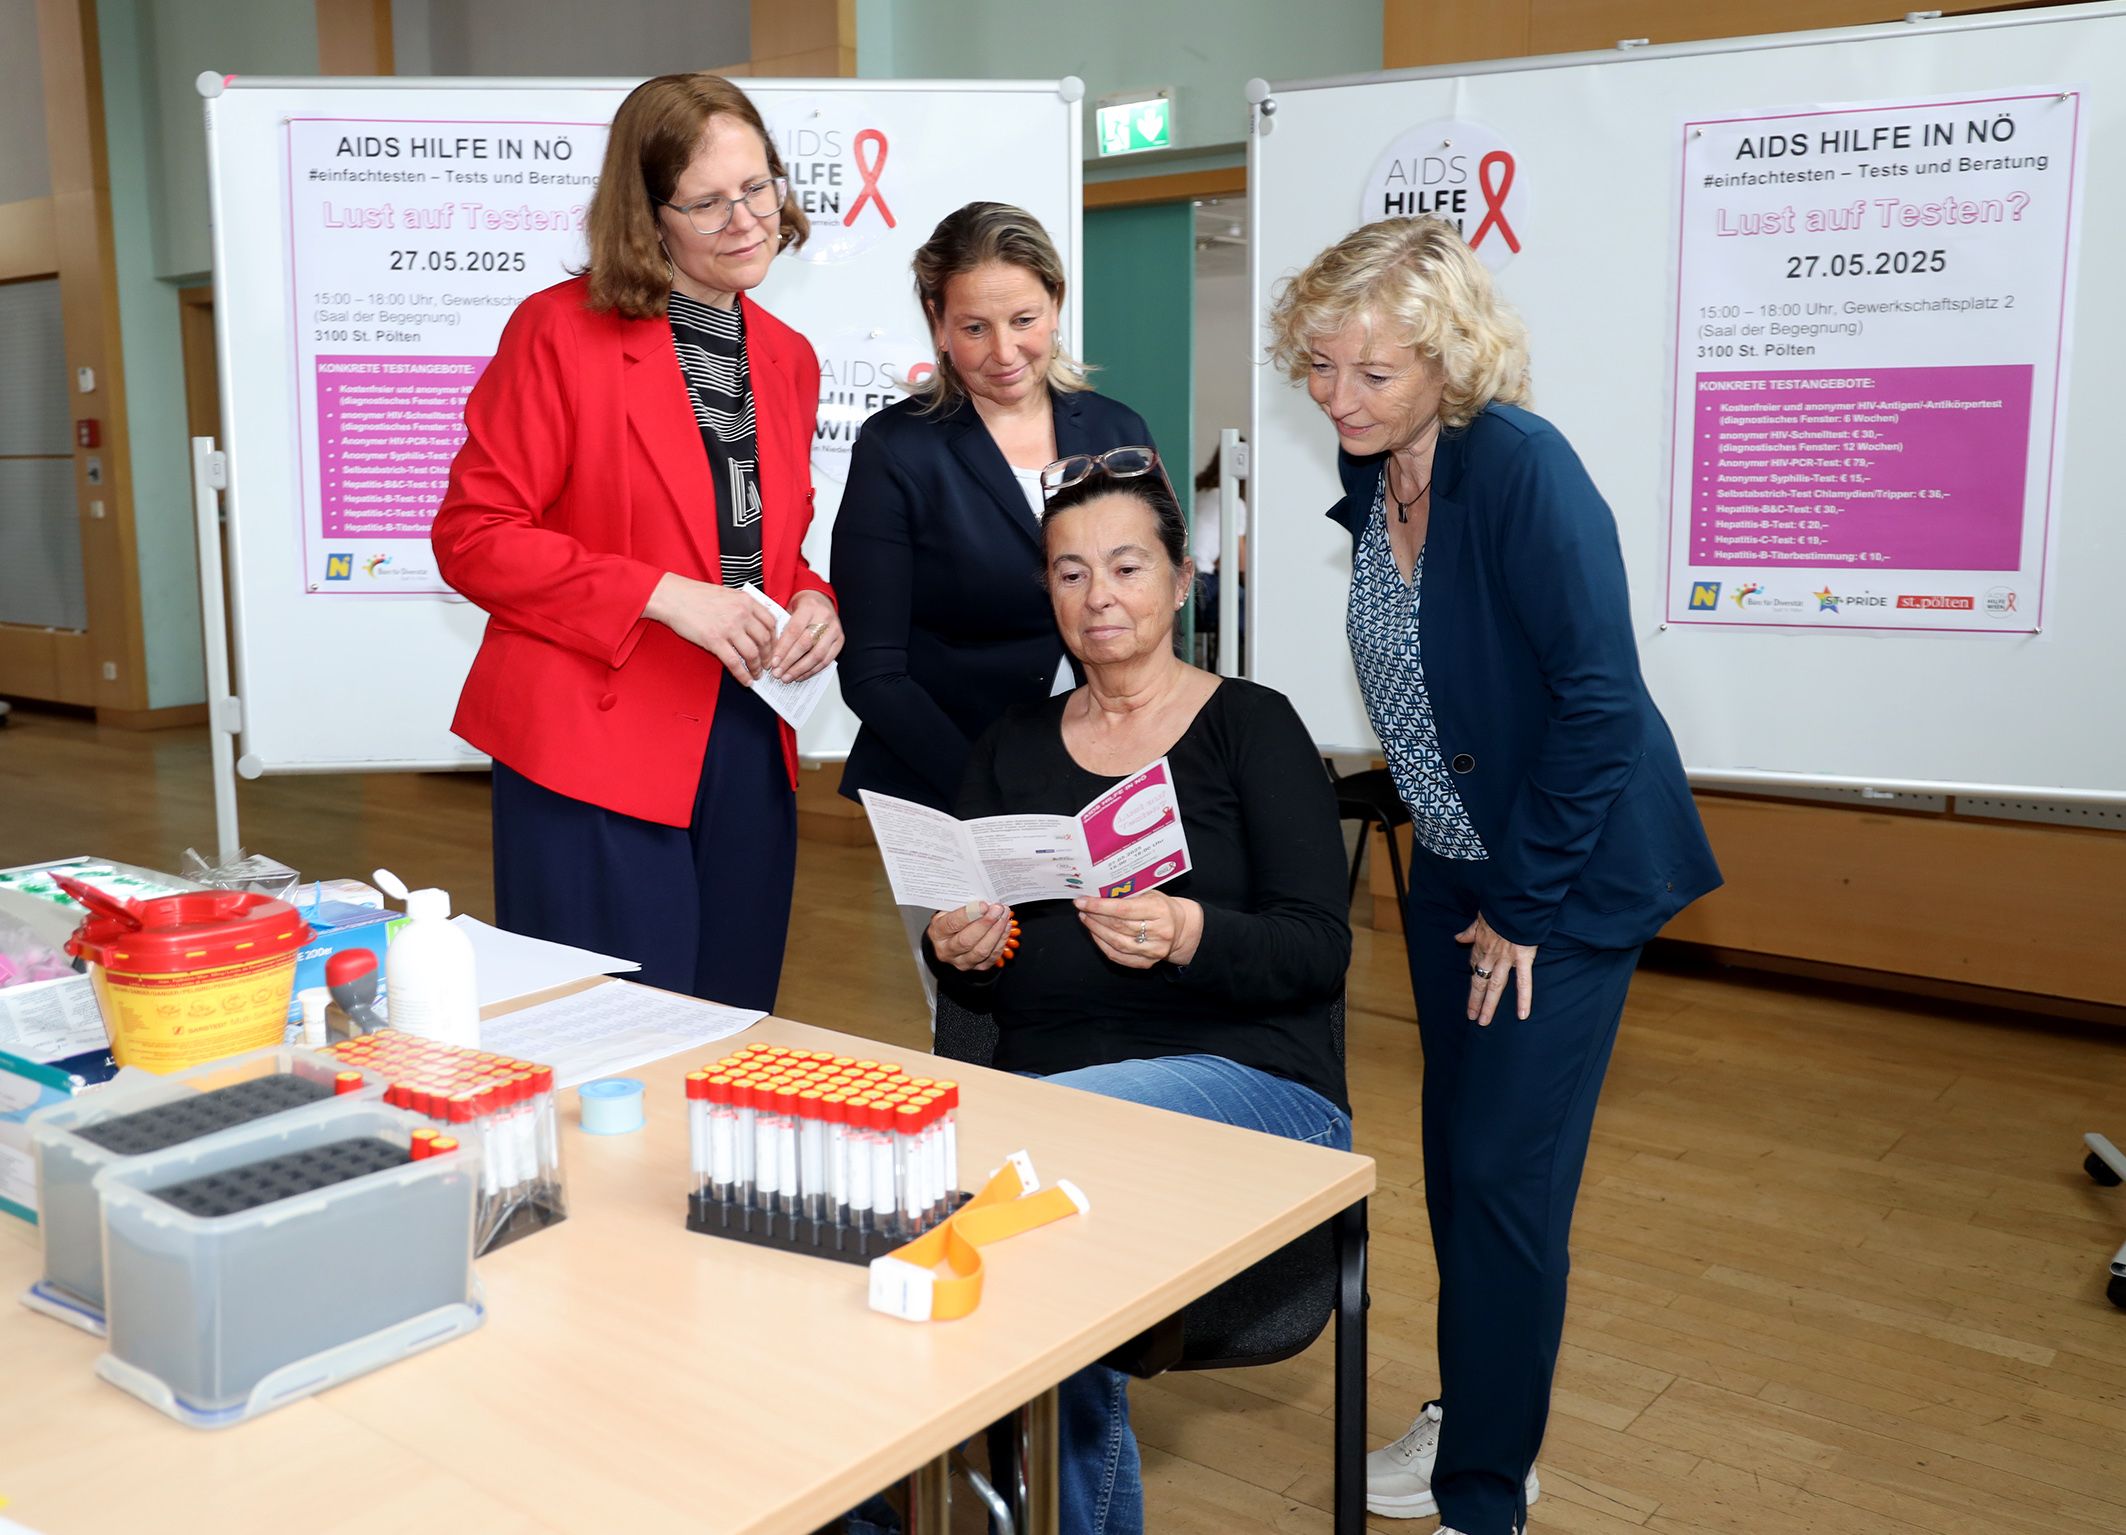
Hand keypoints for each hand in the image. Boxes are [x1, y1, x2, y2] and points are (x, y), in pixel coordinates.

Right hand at [644, 574, 777, 684]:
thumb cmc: (696, 595)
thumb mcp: (727, 594)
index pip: (771, 622)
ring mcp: (729, 628)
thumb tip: (756, 622)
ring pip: (753, 653)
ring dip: (757, 667)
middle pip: (765, 640)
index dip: (776, 638)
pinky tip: (746, 681)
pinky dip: (743, 675)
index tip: (774, 647)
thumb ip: (743, 606)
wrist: (673, 597)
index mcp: (746, 601)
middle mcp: (741, 614)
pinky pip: (734, 663)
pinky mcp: (714, 641)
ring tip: (757, 674)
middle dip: (769, 656)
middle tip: (767, 664)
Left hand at [770, 589, 842, 681]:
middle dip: (790, 662)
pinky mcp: (840, 641)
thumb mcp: (789, 609)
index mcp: (809, 607)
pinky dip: (812, 670)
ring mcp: (834, 630)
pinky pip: (826, 660)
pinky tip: (800, 675)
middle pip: (806, 644)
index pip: (794, 631)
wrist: (821, 600)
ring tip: (787, 677)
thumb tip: (773, 654)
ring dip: (800, 669)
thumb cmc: (803, 606)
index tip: (773, 662)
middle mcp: (824, 618)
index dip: (783, 649)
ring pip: (818, 655)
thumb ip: (783, 628)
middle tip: (778, 673)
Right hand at [927, 901, 1018, 971]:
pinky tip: (1005, 927)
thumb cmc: (952, 920)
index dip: (969, 914)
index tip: (984, 905)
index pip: (952, 924)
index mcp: (937, 932)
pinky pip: (992, 957)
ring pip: (981, 950)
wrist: (952, 939)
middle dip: (986, 923)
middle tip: (998, 909)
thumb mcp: (950, 909)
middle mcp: (946, 950)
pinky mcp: (976, 967)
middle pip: (967, 940)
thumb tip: (983, 897)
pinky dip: (1001, 941)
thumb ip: (963, 904)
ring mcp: (961, 961)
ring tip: (1004, 916)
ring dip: (997, 932)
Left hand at [1073, 892, 1203, 968]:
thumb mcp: (1150, 893)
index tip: (1082, 901)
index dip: (1099, 906)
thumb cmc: (1161, 907)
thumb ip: (1129, 894)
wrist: (1181, 928)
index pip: (1123, 909)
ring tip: (1086, 919)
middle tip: (1082, 908)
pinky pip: (1118, 956)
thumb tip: (1097, 893)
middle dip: (1095, 917)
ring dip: (1096, 930)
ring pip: (1116, 943)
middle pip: (1118, 926)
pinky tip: (1095, 934)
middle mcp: (1159, 932)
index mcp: (1159, 911)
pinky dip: (1102, 945)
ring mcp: (1153, 950)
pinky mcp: (1147, 963)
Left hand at [1455, 912, 1535, 1024]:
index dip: (1473, 977)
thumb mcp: (1479, 918)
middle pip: (1480, 981)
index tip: (1473, 987)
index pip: (1474, 965)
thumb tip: (1458, 937)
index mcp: (1481, 945)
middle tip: (1472, 1017)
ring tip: (1484, 1022)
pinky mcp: (1522, 958)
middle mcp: (1490, 955)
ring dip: (1489, 1005)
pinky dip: (1523, 998)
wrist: (1513, 902)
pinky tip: (1522, 1015)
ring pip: (1495, 986)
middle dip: (1474, 1000)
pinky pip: (1523, 981)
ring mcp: (1506, 959)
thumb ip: (1470, 931)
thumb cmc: (1498, 908)